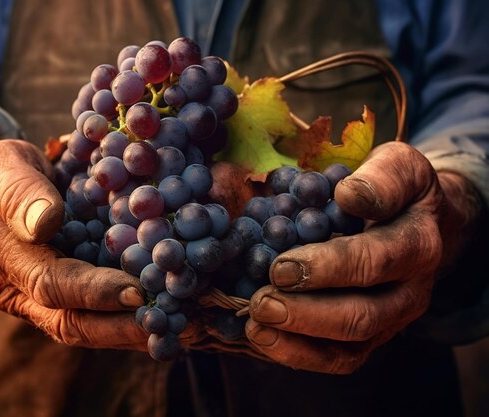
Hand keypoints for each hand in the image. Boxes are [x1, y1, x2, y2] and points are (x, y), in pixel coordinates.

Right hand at [0, 132, 152, 349]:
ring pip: (86, 328)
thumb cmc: (2, 172)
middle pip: (71, 322)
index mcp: (2, 258)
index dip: (94, 290)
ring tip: (175, 326)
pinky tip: (166, 316)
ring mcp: (40, 301)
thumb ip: (19, 191)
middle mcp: (19, 291)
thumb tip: (46, 222)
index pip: (50, 283)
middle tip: (169, 322)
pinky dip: (129, 321)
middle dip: (120, 327)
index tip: (137, 292)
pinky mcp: (63, 299)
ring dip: (130, 332)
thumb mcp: (3, 166)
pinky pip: (95, 318)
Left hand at [244, 141, 482, 373]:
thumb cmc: (396, 190)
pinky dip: (295, 354)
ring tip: (255, 324)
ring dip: (297, 342)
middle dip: (306, 313)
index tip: (281, 265)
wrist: (417, 223)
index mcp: (418, 245)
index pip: (376, 262)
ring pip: (349, 350)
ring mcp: (389, 322)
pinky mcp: (367, 338)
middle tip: (261, 301)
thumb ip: (382, 178)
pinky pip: (335, 359)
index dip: (327, 267)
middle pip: (361, 316)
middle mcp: (409, 293)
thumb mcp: (398, 166)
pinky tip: (260, 335)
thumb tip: (348, 195)